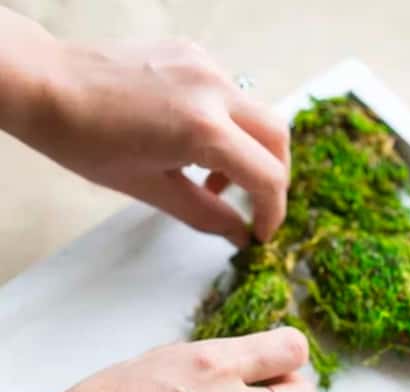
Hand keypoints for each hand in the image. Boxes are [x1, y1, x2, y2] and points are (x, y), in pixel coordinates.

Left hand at [2, 12, 288, 243]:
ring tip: (211, 180)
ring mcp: (205, 65)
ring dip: (249, 151)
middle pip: (277, 137)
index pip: (267, 175)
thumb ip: (205, 214)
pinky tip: (195, 144)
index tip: (261, 234)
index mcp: (203, 129)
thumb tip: (240, 235)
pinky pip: (230, 94)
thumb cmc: (88, 142)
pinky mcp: (193, 54)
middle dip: (273, 177)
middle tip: (253, 207)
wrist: (48, 86)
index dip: (271, 211)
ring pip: (255, 114)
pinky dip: (228, 126)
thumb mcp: (151, 189)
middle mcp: (213, 89)